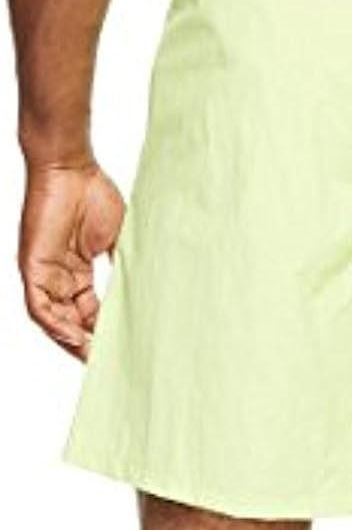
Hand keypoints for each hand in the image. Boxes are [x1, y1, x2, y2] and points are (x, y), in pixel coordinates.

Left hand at [18, 161, 125, 361]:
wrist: (71, 167)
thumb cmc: (93, 194)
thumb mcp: (117, 241)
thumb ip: (123, 269)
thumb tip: (142, 294)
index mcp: (77, 272)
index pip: (89, 313)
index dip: (104, 333)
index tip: (122, 349)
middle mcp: (58, 277)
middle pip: (72, 321)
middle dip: (89, 344)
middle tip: (109, 362)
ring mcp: (44, 273)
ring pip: (54, 320)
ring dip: (72, 341)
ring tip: (93, 357)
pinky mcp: (32, 267)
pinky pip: (39, 307)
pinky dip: (55, 325)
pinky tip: (74, 338)